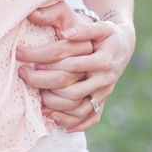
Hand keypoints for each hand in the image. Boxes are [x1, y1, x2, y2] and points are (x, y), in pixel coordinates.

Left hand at [18, 13, 135, 131]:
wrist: (125, 47)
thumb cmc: (109, 35)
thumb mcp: (100, 27)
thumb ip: (84, 30)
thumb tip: (65, 34)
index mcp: (103, 61)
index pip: (72, 65)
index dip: (48, 63)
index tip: (27, 58)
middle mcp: (104, 80)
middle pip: (72, 91)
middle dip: (45, 85)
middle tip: (25, 77)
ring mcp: (104, 93)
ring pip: (79, 109)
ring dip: (56, 108)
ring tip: (37, 101)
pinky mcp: (102, 101)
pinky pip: (90, 118)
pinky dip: (74, 124)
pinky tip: (56, 120)